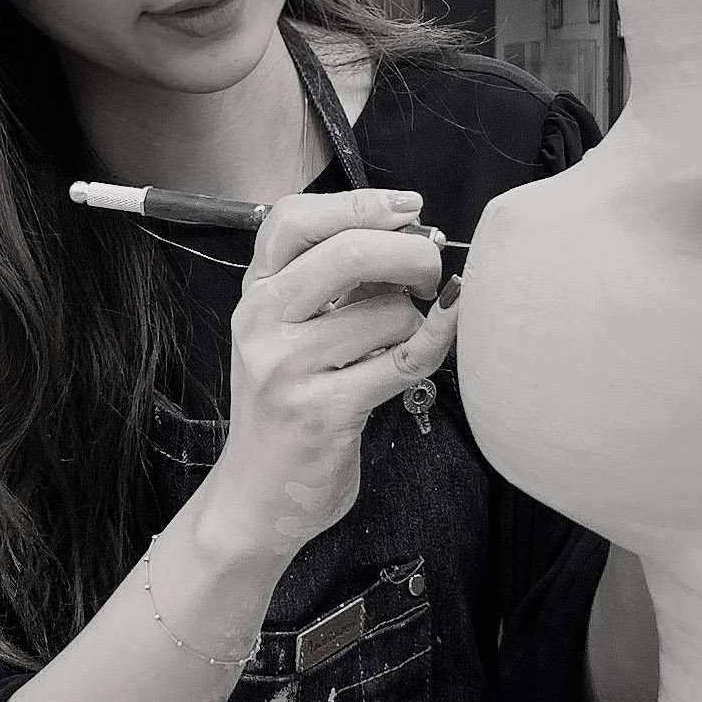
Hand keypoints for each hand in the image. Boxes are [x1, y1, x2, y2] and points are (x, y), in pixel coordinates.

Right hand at [203, 187, 461, 556]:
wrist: (256, 499)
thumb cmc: (286, 412)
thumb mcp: (289, 337)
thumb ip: (332, 287)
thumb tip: (408, 235)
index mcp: (255, 295)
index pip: (293, 219)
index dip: (359, 202)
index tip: (408, 208)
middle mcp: (262, 324)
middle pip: (348, 252)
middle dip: (411, 253)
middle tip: (431, 272)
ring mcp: (288, 368)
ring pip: (387, 312)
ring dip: (415, 323)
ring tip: (399, 346)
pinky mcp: (323, 411)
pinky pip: (403, 359)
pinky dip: (438, 339)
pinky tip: (447, 328)